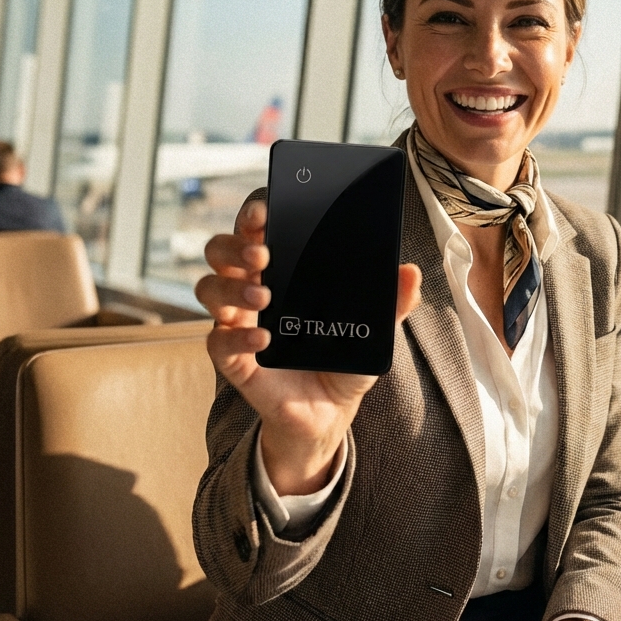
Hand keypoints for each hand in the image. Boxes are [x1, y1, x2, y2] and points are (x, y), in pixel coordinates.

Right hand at [195, 197, 421, 494]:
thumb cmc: (344, 356)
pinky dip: (237, 337)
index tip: (266, 209)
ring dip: (231, 287)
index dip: (254, 211)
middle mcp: (254, 288)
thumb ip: (393, 302)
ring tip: (264, 297)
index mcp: (283, 269)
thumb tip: (411, 273)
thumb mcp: (375, 329)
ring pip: (208, 288)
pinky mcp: (235, 359)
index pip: (258, 228)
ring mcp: (239, 322)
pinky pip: (217, 342)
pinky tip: (263, 339)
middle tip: (263, 253)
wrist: (330, 410)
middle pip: (222, 250)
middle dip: (235, 245)